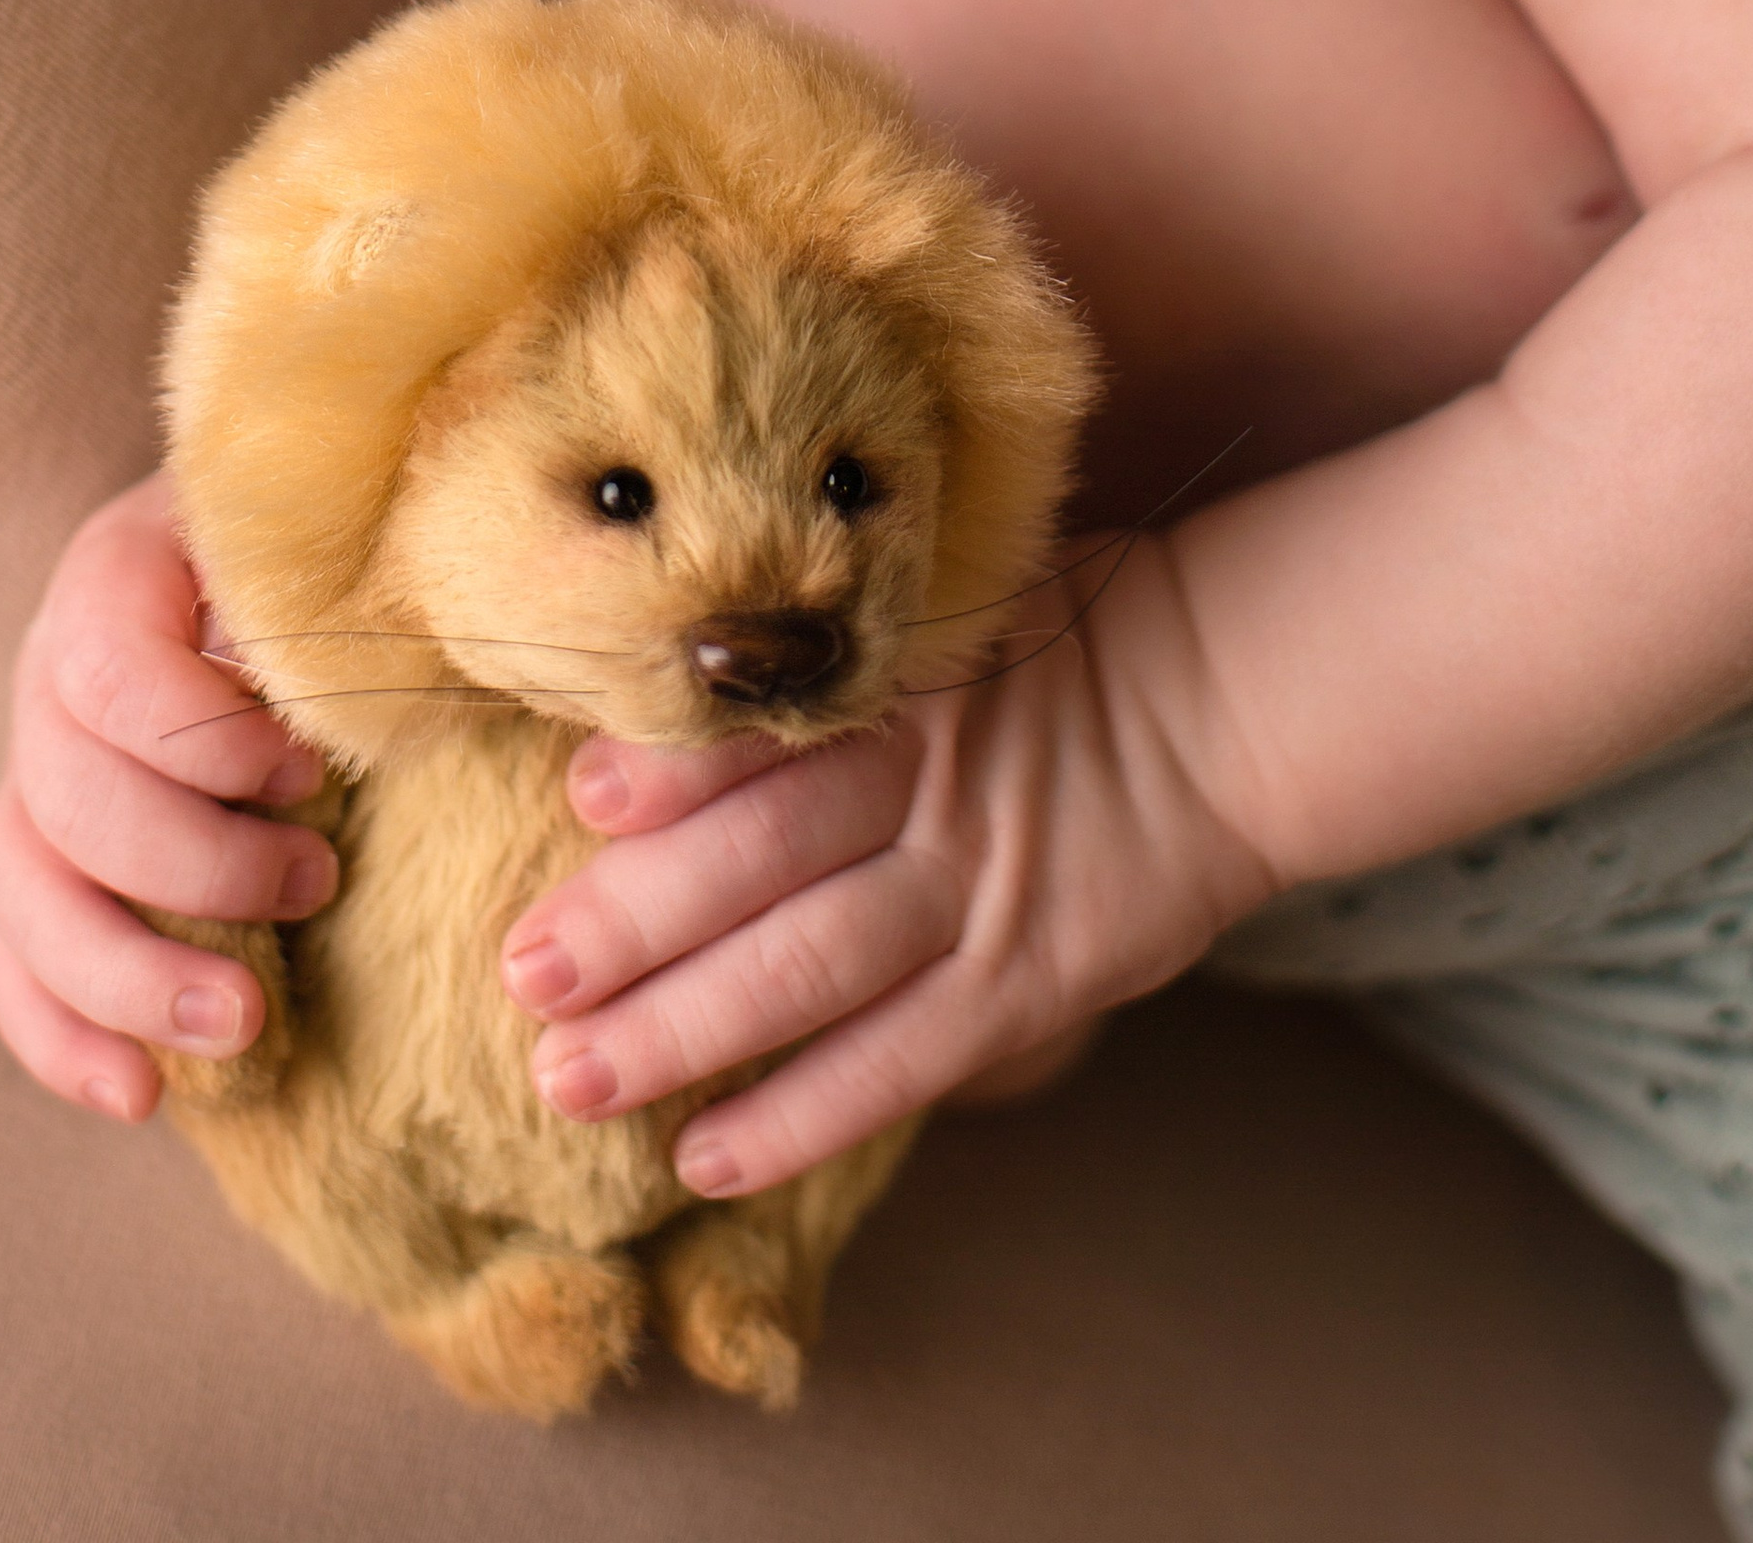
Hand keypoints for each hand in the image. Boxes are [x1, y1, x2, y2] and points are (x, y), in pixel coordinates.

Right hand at [0, 472, 340, 1120]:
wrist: (287, 573)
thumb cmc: (328, 555)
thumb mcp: (335, 543)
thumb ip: (329, 599)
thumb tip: (334, 705)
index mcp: (112, 580)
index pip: (105, 673)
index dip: (202, 742)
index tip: (312, 775)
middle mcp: (49, 680)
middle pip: (67, 801)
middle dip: (193, 871)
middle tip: (317, 885)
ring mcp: (34, 779)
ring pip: (28, 898)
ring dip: (130, 978)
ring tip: (244, 1025)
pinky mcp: (44, 871)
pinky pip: (12, 962)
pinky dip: (63, 1038)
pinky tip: (139, 1094)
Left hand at [496, 533, 1276, 1195]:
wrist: (1227, 697)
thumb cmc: (1058, 638)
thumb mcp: (952, 595)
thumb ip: (831, 639)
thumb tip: (667, 672)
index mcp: (904, 672)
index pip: (776, 723)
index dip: (679, 762)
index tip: (580, 794)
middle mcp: (933, 781)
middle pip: (767, 855)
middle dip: (635, 921)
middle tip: (526, 972)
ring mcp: (980, 888)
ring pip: (812, 969)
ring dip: (683, 1030)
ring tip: (569, 1079)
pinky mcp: (1025, 979)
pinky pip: (897, 1062)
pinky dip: (800, 1114)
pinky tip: (704, 1156)